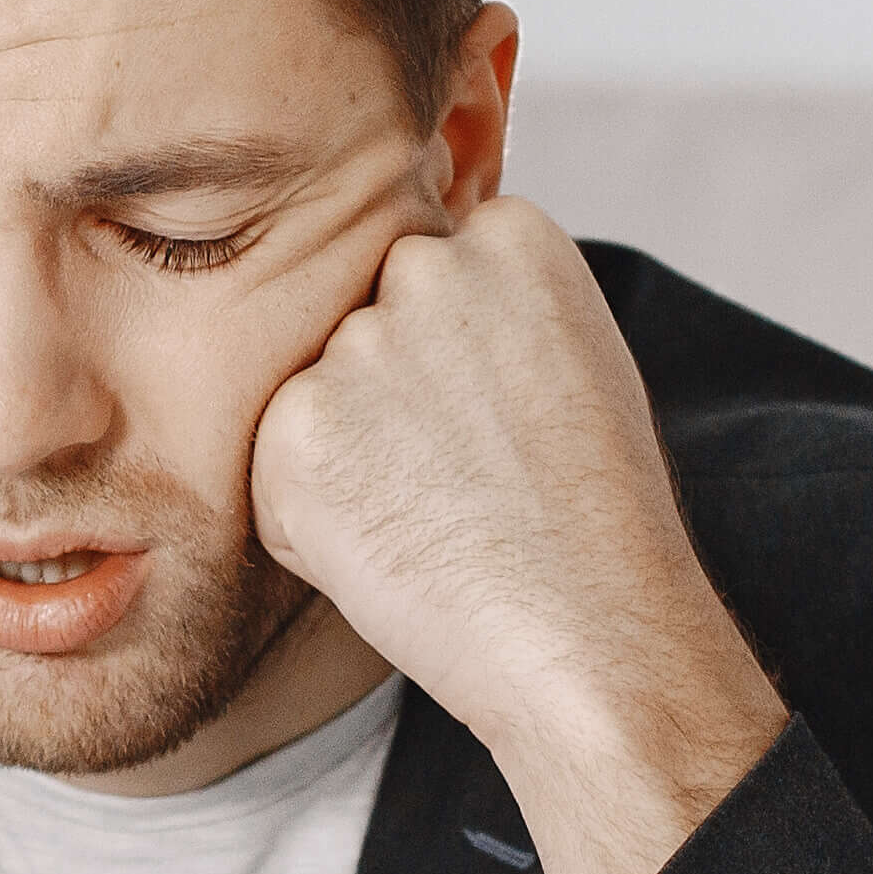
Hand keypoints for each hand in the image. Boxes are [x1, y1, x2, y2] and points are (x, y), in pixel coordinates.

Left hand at [248, 197, 781, 873]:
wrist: (591, 636)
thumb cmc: (594, 521)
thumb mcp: (573, 363)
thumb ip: (489, 307)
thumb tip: (401, 294)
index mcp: (512, 237)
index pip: (432, 271)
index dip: (457, 358)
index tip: (499, 413)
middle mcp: (426, 269)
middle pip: (366, 320)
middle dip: (391, 391)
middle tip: (464, 473)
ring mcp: (355, 348)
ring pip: (318, 393)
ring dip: (351, 453)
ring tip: (439, 515)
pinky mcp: (293, 430)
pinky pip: (278, 467)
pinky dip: (314, 518)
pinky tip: (396, 548)